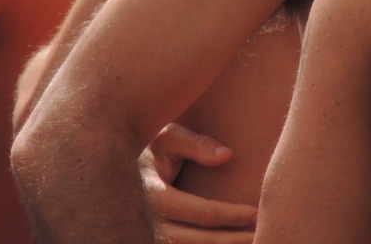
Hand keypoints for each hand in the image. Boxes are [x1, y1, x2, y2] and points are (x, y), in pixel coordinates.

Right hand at [140, 124, 256, 243]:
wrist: (109, 164)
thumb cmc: (145, 146)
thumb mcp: (167, 137)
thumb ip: (197, 144)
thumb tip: (228, 155)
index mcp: (156, 197)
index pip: (203, 213)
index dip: (233, 215)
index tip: (257, 212)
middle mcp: (149, 223)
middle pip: (200, 241)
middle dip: (233, 239)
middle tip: (261, 233)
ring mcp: (146, 235)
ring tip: (248, 242)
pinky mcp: (147, 238)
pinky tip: (223, 243)